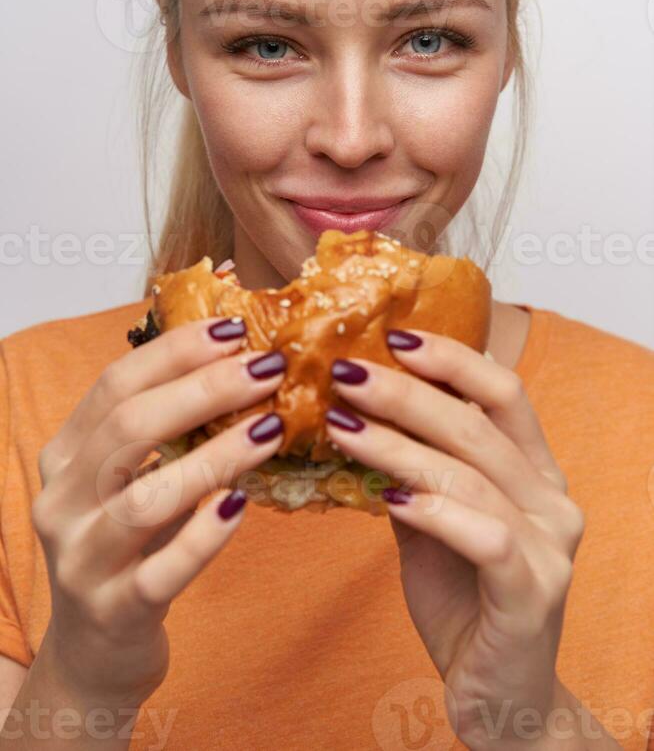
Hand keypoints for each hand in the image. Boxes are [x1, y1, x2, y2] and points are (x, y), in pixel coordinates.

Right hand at [32, 318, 287, 705]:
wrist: (94, 651)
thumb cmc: (126, 548)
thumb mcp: (129, 480)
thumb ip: (165, 429)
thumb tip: (236, 358)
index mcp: (66, 456)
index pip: (114, 384)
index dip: (175, 351)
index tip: (235, 330)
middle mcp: (62, 501)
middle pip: (129, 426)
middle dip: (205, 389)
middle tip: (266, 369)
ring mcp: (82, 559)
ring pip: (145, 497)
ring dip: (214, 456)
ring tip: (269, 430)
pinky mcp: (114, 611)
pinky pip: (162, 570)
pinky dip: (204, 535)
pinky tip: (241, 505)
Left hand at [324, 330, 585, 750]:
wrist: (498, 693)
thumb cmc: (464, 598)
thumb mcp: (432, 520)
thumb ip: (413, 469)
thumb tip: (355, 409)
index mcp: (534, 470)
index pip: (503, 391)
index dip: (452, 358)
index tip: (394, 335)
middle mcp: (553, 498)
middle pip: (477, 424)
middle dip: (406, 392)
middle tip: (345, 372)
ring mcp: (551, 545)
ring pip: (470, 474)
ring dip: (397, 445)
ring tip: (341, 424)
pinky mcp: (534, 592)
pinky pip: (484, 536)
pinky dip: (434, 511)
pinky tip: (387, 497)